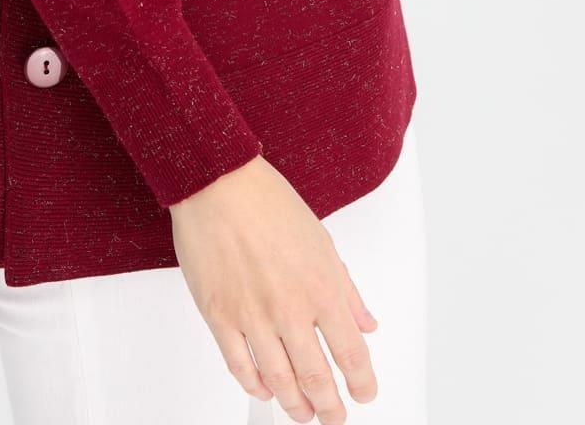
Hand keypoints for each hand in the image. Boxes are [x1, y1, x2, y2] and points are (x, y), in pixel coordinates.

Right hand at [168, 154, 379, 422]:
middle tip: (335, 417)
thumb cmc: (267, 203)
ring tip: (303, 414)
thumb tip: (365, 322)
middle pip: (316, 378)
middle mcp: (290, 308)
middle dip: (330, 407)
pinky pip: (239, 366)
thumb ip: (346, 288)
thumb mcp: (322, 241)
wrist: (218, 183)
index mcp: (321, 287)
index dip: (362, 383)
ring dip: (295, 406)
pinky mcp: (220, 316)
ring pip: (279, 381)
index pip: (351, 353)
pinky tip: (264, 390)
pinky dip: (255, 386)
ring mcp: (252, 316)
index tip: (365, 393)